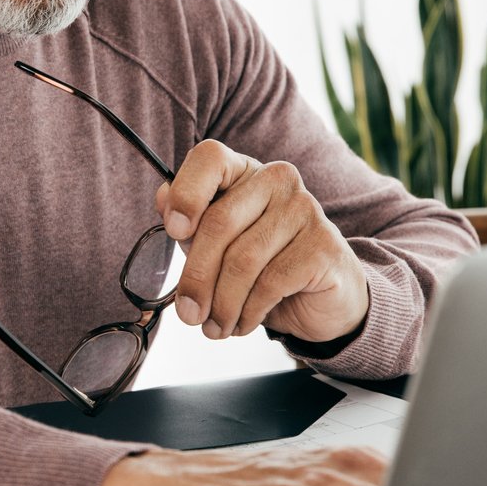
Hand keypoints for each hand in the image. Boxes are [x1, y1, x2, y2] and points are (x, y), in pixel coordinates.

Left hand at [157, 141, 368, 343]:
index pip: (210, 158)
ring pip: (242, 260)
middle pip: (219, 222)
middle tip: (188, 314)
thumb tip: (163, 199)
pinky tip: (242, 323)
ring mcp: (304, 209)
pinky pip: (270, 283)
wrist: (324, 299)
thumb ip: (191, 223)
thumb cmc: (263, 266)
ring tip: (215, 327)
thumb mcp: (218, 246)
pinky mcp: (322, 245)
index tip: (174, 231)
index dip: (187, 193)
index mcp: (245, 171)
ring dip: (222, 304)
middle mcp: (277, 180)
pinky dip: (248, 312)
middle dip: (197, 277)